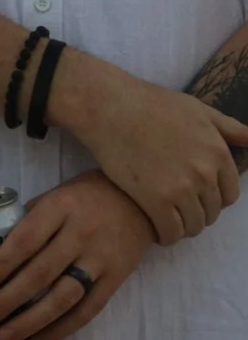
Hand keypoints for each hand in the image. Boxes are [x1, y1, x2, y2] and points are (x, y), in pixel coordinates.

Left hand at [0, 170, 154, 339]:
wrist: (140, 201)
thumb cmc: (86, 196)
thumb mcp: (54, 195)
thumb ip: (31, 221)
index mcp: (59, 209)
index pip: (24, 241)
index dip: (0, 264)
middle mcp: (79, 235)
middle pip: (40, 273)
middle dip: (9, 299)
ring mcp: (100, 260)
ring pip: (63, 297)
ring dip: (32, 320)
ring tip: (6, 335)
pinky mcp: (116, 280)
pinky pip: (88, 310)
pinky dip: (62, 328)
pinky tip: (39, 339)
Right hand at [64, 61, 247, 243]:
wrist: (109, 107)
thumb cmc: (151, 103)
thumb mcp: (197, 108)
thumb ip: (228, 127)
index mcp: (218, 153)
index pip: (229, 195)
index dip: (213, 198)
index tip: (196, 197)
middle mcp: (204, 174)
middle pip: (211, 212)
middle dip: (197, 213)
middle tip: (177, 208)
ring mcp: (180, 189)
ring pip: (193, 225)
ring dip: (183, 227)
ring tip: (167, 219)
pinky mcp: (154, 200)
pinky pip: (170, 231)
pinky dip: (166, 236)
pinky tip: (157, 230)